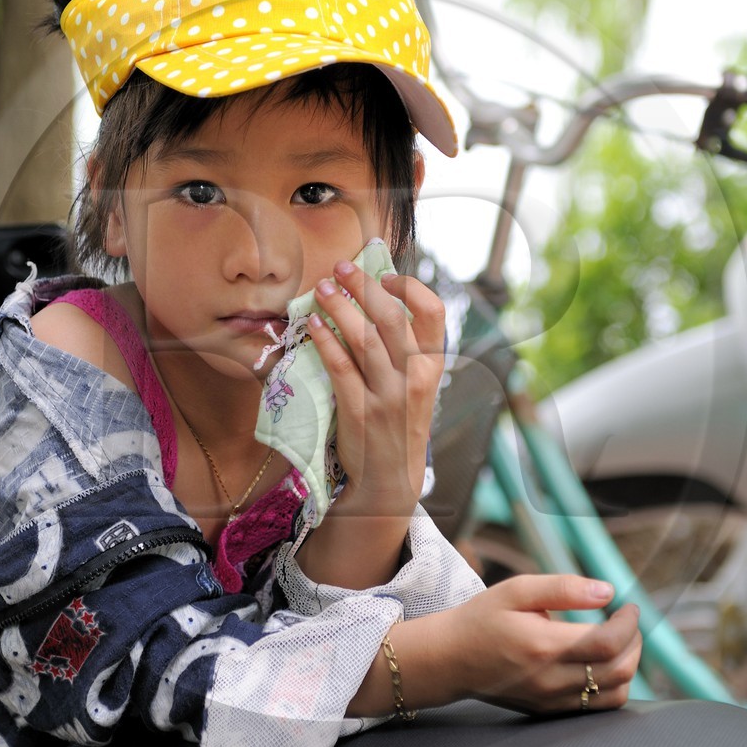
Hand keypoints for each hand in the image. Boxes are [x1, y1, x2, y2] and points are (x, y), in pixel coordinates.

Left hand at [306, 260, 445, 519]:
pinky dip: (325, 339)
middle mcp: (414, 378)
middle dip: (363, 286)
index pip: (433, 312)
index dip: (408, 287)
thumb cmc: (399, 423)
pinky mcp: (360, 410)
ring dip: (339, 306)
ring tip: (321, 289)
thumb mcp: (416, 386)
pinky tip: (314, 324)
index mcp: (432, 366)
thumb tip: (378, 300)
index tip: (384, 276)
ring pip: (362, 337)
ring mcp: (388, 395)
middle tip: (340, 268)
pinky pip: (340, 365)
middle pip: (390, 317)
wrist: (390, 479)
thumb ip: (405, 349)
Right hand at [429, 574, 641, 713]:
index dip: (629, 624)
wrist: (450, 659)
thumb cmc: (482, 619)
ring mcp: (551, 700)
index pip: (608, 642)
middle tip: (626, 623)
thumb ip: (563, 588)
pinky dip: (612, 686)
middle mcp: (550, 678)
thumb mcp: (517, 590)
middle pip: (618, 670)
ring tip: (618, 643)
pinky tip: (601, 664)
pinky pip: (596, 708)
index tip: (628, 607)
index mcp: (543, 645)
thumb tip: (607, 591)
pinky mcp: (549, 710)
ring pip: (614, 695)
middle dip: (634, 643)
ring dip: (627, 667)